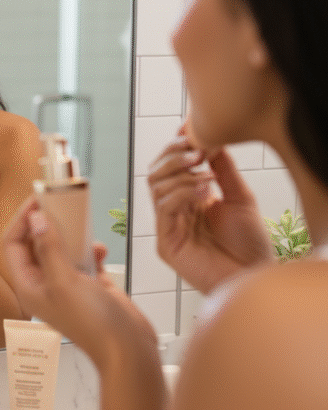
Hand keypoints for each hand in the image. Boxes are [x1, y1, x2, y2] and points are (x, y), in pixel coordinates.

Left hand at [3, 198, 155, 368]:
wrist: (128, 350)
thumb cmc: (93, 322)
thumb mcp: (65, 281)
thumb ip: (49, 248)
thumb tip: (35, 218)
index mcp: (28, 286)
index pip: (13, 244)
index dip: (21, 220)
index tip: (37, 200)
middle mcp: (43, 284)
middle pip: (35, 243)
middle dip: (46, 223)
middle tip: (59, 203)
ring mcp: (66, 285)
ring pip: (61, 249)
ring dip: (71, 235)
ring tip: (80, 222)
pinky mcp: (88, 286)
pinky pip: (83, 259)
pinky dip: (90, 251)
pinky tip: (100, 250)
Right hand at [148, 135, 272, 292]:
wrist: (255, 274)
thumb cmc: (249, 243)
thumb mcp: (239, 196)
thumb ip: (222, 169)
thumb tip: (208, 139)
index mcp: (187, 199)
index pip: (168, 167)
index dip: (175, 148)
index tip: (190, 134)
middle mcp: (174, 211)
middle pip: (155, 173)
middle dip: (173, 157)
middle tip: (196, 152)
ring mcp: (168, 227)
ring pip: (155, 187)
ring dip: (180, 175)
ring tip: (207, 177)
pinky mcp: (167, 243)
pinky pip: (164, 208)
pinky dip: (183, 193)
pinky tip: (205, 192)